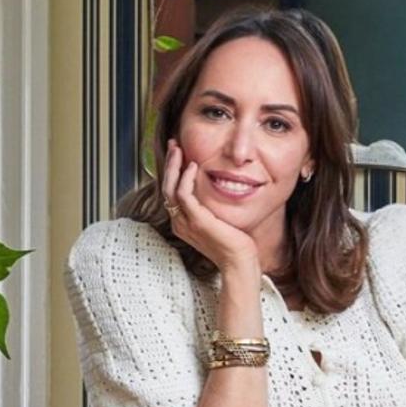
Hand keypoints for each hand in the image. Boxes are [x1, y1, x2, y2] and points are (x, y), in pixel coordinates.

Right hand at [159, 143, 260, 273]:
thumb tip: (217, 185)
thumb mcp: (219, 219)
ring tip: (179, 149)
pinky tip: (193, 166)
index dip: (173, 171)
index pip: (171, 191)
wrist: (239, 262)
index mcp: (182, 222)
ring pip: (170, 188)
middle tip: (174, 144)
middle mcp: (179, 222)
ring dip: (174, 166)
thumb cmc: (234, 243)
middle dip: (170, 163)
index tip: (179, 153)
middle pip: (166, 187)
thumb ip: (211, 205)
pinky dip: (185, 178)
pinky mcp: (196, 221)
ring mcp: (186, 223)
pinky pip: (183, 195)